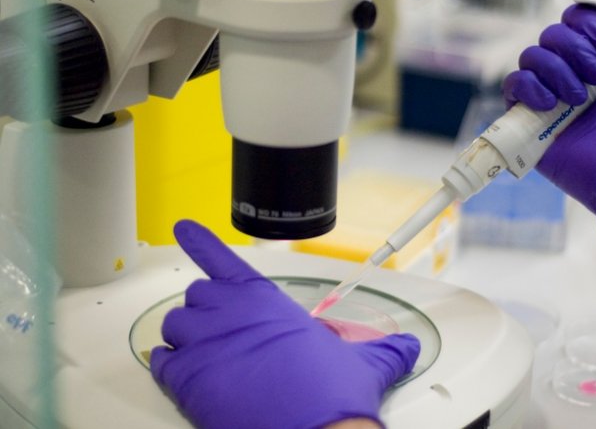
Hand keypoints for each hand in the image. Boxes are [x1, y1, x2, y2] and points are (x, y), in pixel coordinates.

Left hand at [150, 220, 419, 428]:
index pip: (225, 260)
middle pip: (198, 295)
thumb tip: (405, 348)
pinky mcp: (188, 378)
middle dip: (207, 310)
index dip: (201, 241)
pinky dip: (168, 365)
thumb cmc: (331, 394)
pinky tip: (182, 373)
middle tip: (224, 331)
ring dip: (185, 336)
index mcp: (266, 301)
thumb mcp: (364, 363)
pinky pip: (161, 361)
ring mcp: (207, 343)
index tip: (185, 228)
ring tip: (205, 354)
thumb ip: (383, 349)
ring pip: (175, 324)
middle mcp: (231, 313)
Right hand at [502, 0, 595, 242]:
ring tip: (578, 100)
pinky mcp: (525, 115)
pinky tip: (551, 105)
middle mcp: (568, 71)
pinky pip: (512, 84)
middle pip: (551, 34)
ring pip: (531, 56)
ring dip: (557, 72)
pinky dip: (530, 89)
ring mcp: (545, 93)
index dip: (588, 25)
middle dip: (574, 51)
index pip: (575, 19)